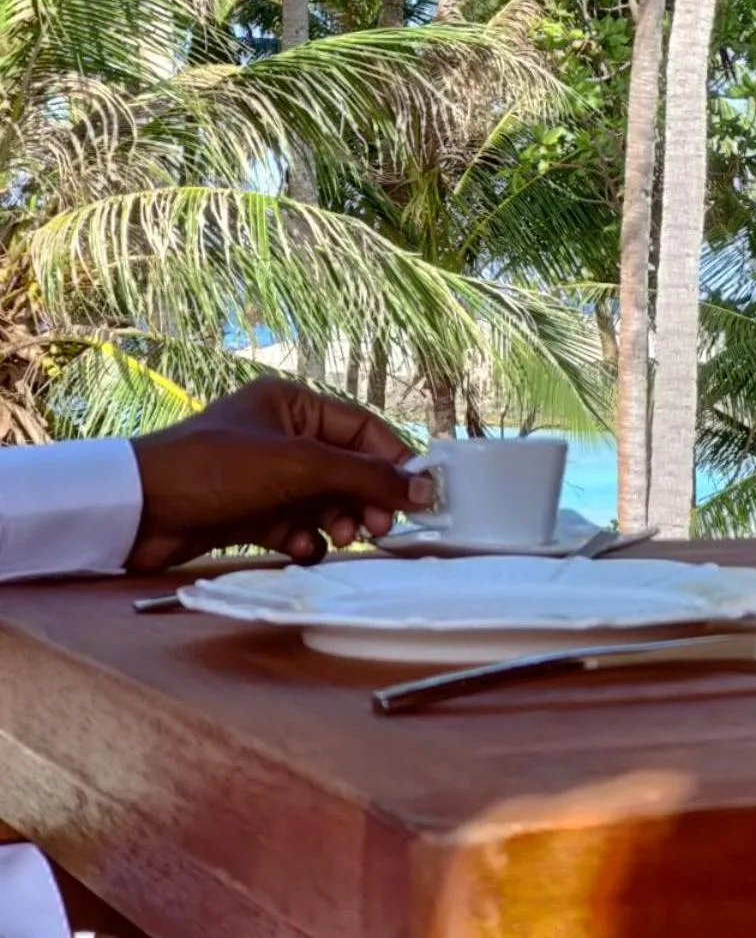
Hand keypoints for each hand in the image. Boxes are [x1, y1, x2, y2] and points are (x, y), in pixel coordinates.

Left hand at [127, 377, 433, 571]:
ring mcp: (264, 476)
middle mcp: (281, 435)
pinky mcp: (248, 512)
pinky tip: (299, 549)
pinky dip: (304, 539)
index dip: (393, 461)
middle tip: (379, 528)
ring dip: (338, 522)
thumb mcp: (299, 466)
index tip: (419, 495)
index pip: (362, 429)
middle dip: (365, 499)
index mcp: (292, 404)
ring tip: (342, 538)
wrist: (136, 511)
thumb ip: (366, 477)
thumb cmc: (213, 469)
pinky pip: (295, 525)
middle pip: (347, 469)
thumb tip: (423, 488)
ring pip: (323, 500)